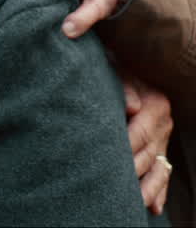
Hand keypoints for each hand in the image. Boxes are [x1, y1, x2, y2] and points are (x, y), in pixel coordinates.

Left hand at [122, 73, 173, 214]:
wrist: (134, 68)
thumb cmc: (121, 69)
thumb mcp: (121, 71)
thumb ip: (125, 86)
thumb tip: (131, 106)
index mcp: (156, 105)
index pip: (139, 133)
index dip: (125, 149)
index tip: (109, 163)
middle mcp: (163, 124)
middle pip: (148, 155)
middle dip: (132, 173)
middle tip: (115, 189)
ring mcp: (164, 138)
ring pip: (158, 169)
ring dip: (148, 188)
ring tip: (134, 203)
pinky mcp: (162, 148)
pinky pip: (164, 173)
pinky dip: (159, 191)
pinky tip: (153, 207)